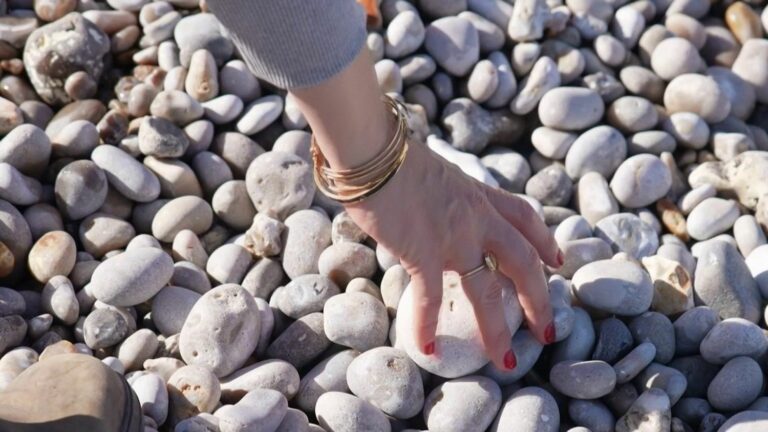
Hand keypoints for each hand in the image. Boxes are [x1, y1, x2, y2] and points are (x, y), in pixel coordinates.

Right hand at [345, 139, 562, 369]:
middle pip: (523, 262)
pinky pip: (430, 297)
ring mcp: (454, 236)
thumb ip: (440, 191)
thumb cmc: (391, 153)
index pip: (524, 217)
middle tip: (547, 330)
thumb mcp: (433, 169)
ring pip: (488, 291)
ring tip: (506, 361)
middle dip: (539, 299)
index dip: (544, 241)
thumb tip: (425, 203)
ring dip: (498, 330)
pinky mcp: (424, 251)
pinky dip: (427, 325)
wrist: (374, 150)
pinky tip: (428, 349)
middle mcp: (476, 217)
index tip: (556, 260)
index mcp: (478, 194)